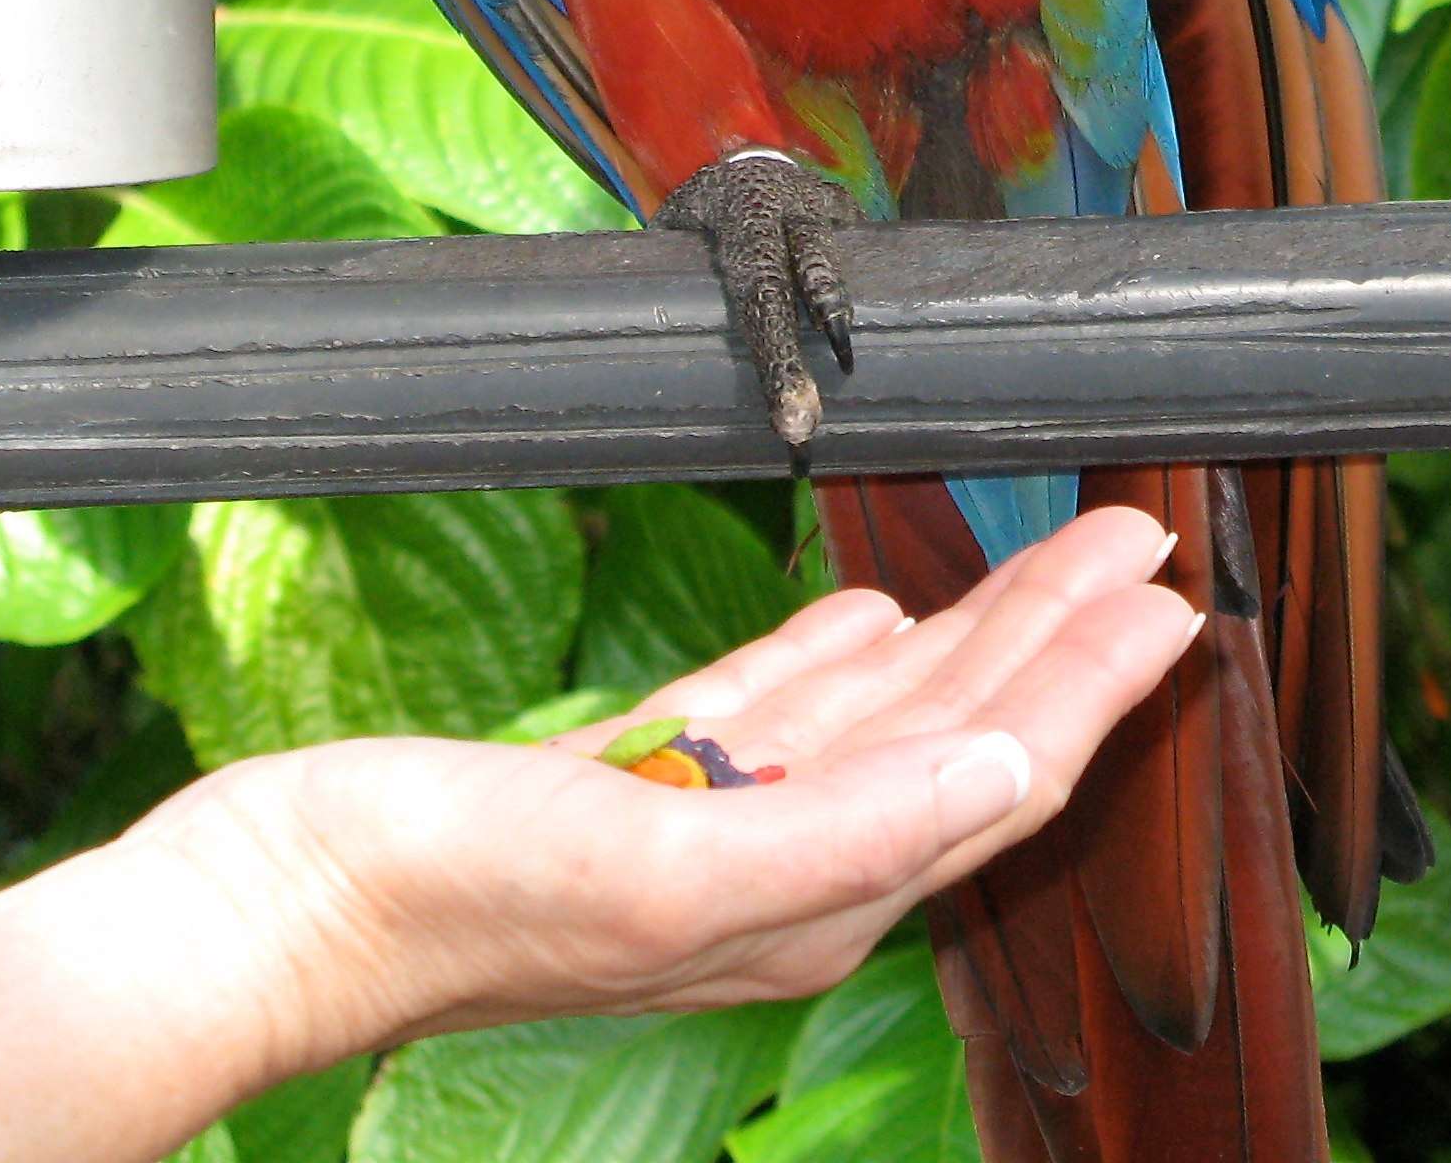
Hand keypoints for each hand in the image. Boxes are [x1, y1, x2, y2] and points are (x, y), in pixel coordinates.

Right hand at [131, 502, 1198, 1083]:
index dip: (1090, 683)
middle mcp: (787, 868)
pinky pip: (777, 708)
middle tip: (1137, 542)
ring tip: (1052, 557)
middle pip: (965, 731)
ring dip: (973, 631)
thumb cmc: (453, 899)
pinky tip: (881, 615)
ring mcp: (712, 823)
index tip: (1167, 596)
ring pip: (885, 710)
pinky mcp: (637, 783)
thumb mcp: (663, 865)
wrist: (283, 907)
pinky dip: (842, 655)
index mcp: (814, 898)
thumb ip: (846, 828)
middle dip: (1059, 638)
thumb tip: (1003, 775)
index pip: (999, 771)